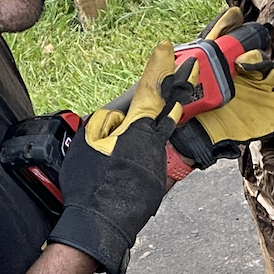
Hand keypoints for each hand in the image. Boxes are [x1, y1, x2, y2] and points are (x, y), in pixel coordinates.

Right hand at [49, 43, 186, 273]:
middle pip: (165, 111)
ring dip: (151, 127)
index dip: (158, 67)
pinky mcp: (158, 182)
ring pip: (157, 136)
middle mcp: (155, 143)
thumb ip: (105, 122)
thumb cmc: (88, 185)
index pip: (151, 90)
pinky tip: (128, 158)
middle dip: (175, 89)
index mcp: (138, 127)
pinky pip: (153, 159)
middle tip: (186, 70)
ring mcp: (159, 163)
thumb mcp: (86, 143)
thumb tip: (119, 117)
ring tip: (139, 126)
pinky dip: (144, 153)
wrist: (99, 224)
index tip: (166, 49)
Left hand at [171, 38, 273, 167]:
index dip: (263, 53)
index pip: (263, 57)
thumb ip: (218, 36)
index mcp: (246, 70)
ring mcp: (268, 104)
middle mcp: (261, 85)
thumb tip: (235, 13)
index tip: (258, 50)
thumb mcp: (202, 60)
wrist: (188, 129)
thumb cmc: (193, 95)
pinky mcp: (273, 122)